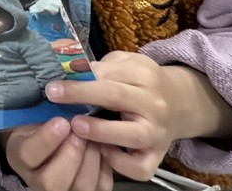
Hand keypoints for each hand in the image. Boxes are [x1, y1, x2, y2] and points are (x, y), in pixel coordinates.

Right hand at [3, 119, 112, 190]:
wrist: (52, 138)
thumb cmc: (43, 121)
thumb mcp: (35, 113)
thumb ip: (44, 110)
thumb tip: (63, 91)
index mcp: (20, 157)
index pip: (27, 155)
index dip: (46, 139)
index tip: (61, 121)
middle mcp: (37, 181)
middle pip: (51, 181)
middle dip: (70, 154)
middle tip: (81, 131)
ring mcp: (64, 190)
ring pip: (80, 186)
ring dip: (91, 159)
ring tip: (95, 137)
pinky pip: (101, 186)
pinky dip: (106, 165)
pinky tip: (105, 146)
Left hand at [45, 51, 231, 181]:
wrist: (179, 104)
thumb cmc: (141, 81)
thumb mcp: (125, 63)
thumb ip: (100, 66)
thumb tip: (67, 68)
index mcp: (144, 75)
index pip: (107, 75)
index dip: (78, 78)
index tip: (52, 82)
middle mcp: (153, 105)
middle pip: (117, 97)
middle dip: (81, 95)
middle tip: (53, 96)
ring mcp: (157, 133)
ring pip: (132, 136)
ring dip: (100, 132)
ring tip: (75, 126)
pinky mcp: (157, 158)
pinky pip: (139, 168)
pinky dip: (119, 164)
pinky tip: (101, 152)